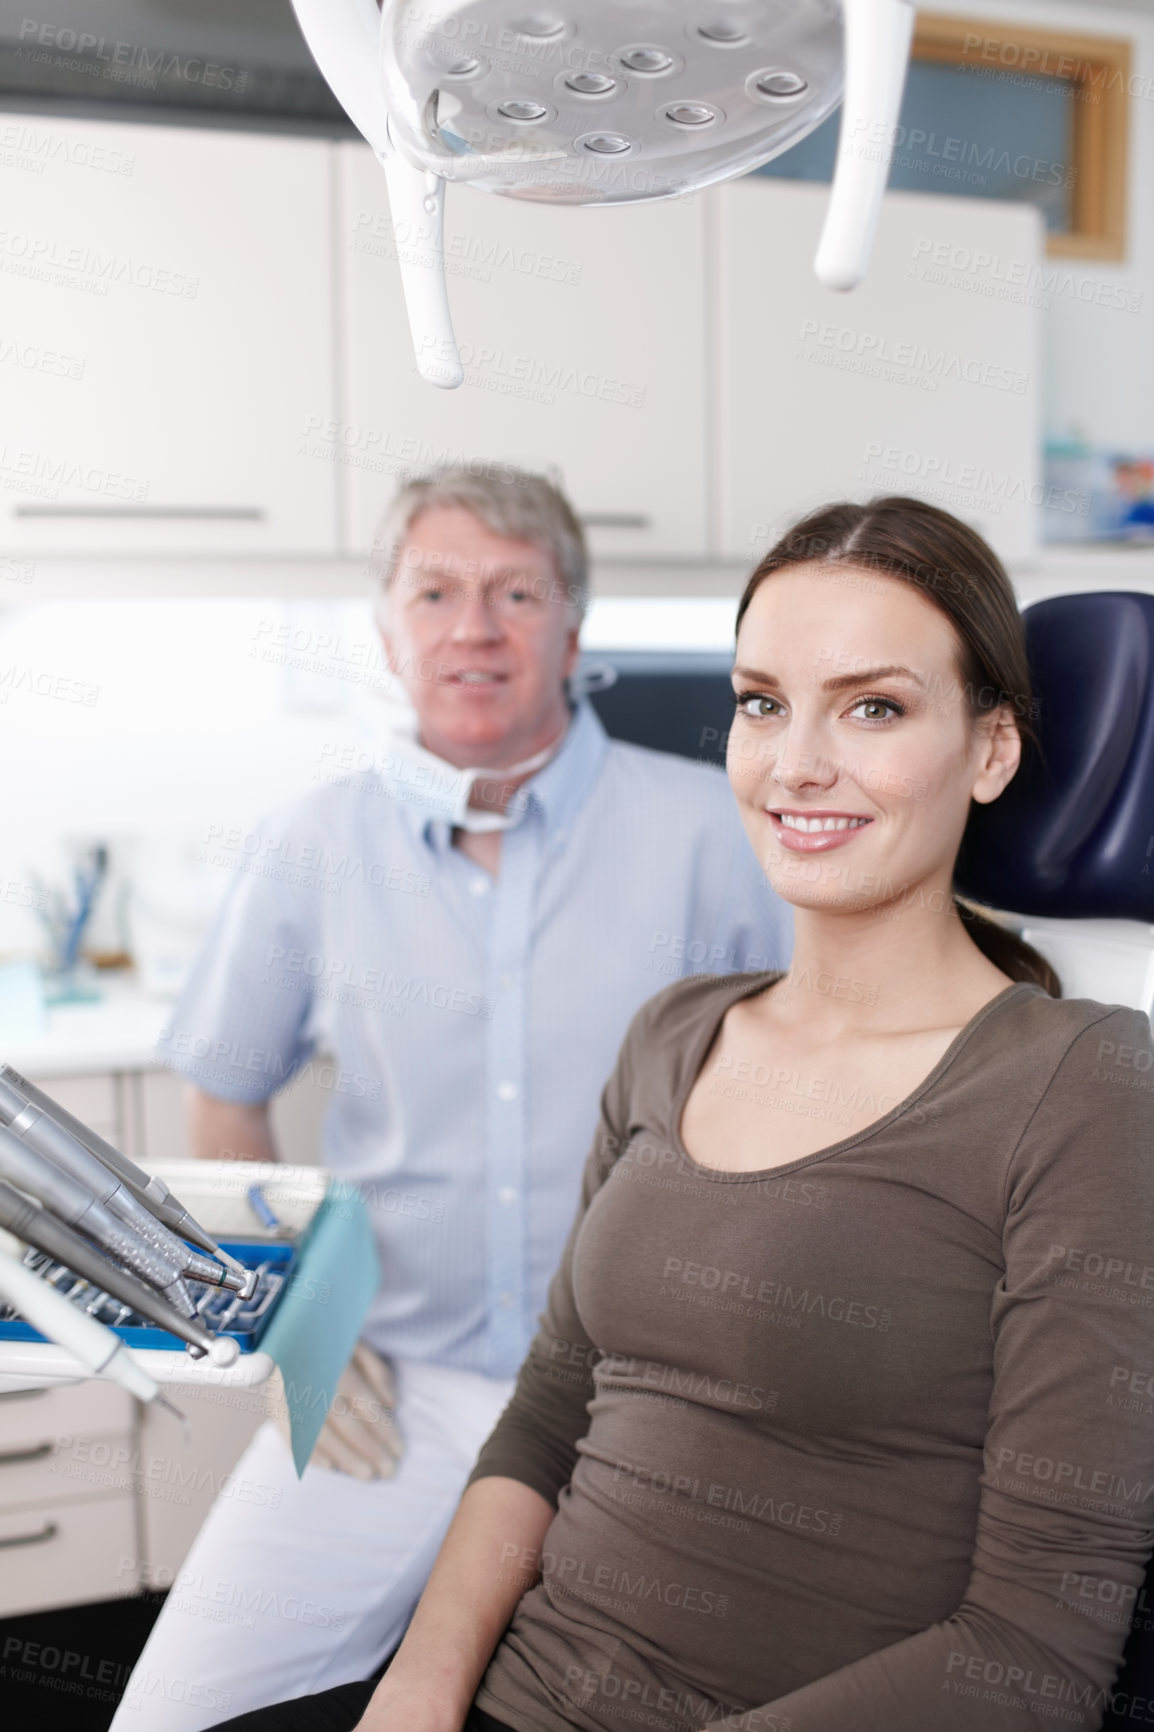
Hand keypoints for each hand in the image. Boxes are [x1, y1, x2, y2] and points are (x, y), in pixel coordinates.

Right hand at [274, 1340, 403, 1479]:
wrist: (285, 1327)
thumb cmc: (330, 1337)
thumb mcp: (359, 1343)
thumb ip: (377, 1372)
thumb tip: (392, 1405)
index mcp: (336, 1362)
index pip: (364, 1402)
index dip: (383, 1428)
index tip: (400, 1450)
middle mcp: (312, 1381)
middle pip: (344, 1423)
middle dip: (369, 1450)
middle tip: (389, 1471)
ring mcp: (290, 1395)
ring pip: (320, 1435)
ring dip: (345, 1458)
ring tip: (367, 1475)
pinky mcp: (275, 1405)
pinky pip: (290, 1437)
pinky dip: (310, 1454)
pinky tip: (331, 1468)